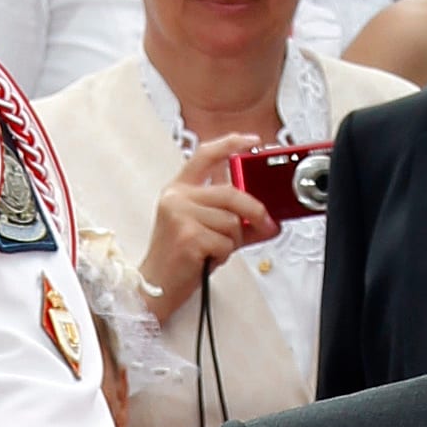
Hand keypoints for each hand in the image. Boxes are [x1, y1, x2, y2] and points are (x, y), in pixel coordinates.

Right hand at [140, 134, 279, 321]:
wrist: (156, 285)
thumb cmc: (181, 258)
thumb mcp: (207, 229)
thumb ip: (234, 218)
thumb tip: (269, 220)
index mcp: (180, 189)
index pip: (205, 155)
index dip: (230, 144)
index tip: (252, 141)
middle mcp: (177, 197)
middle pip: (232, 193)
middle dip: (255, 213)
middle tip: (266, 225)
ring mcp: (180, 215)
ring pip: (232, 221)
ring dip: (233, 241)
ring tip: (216, 250)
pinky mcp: (188, 236)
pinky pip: (225, 242)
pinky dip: (224, 255)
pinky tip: (208, 258)